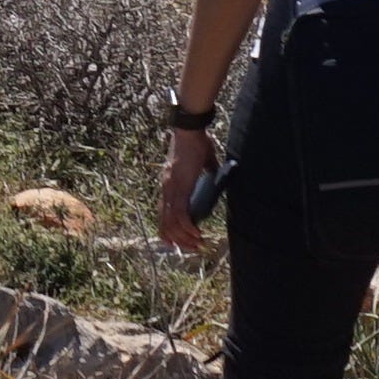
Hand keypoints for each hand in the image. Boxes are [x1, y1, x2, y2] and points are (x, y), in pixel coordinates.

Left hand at [154, 127, 218, 254]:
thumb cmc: (196, 142)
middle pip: (165, 224)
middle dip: (178, 241)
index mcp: (169, 186)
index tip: (180, 243)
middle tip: (193, 248)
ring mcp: (171, 189)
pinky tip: (196, 233)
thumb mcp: (202, 163)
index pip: (163, 215)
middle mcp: (166, 190)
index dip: (168, 232)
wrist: (190, 131)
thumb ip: (206, 171)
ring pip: (171, 223)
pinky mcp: (180, 188)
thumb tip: (215, 175)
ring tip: (198, 243)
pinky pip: (180, 214)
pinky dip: (187, 227)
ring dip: (184, 237)